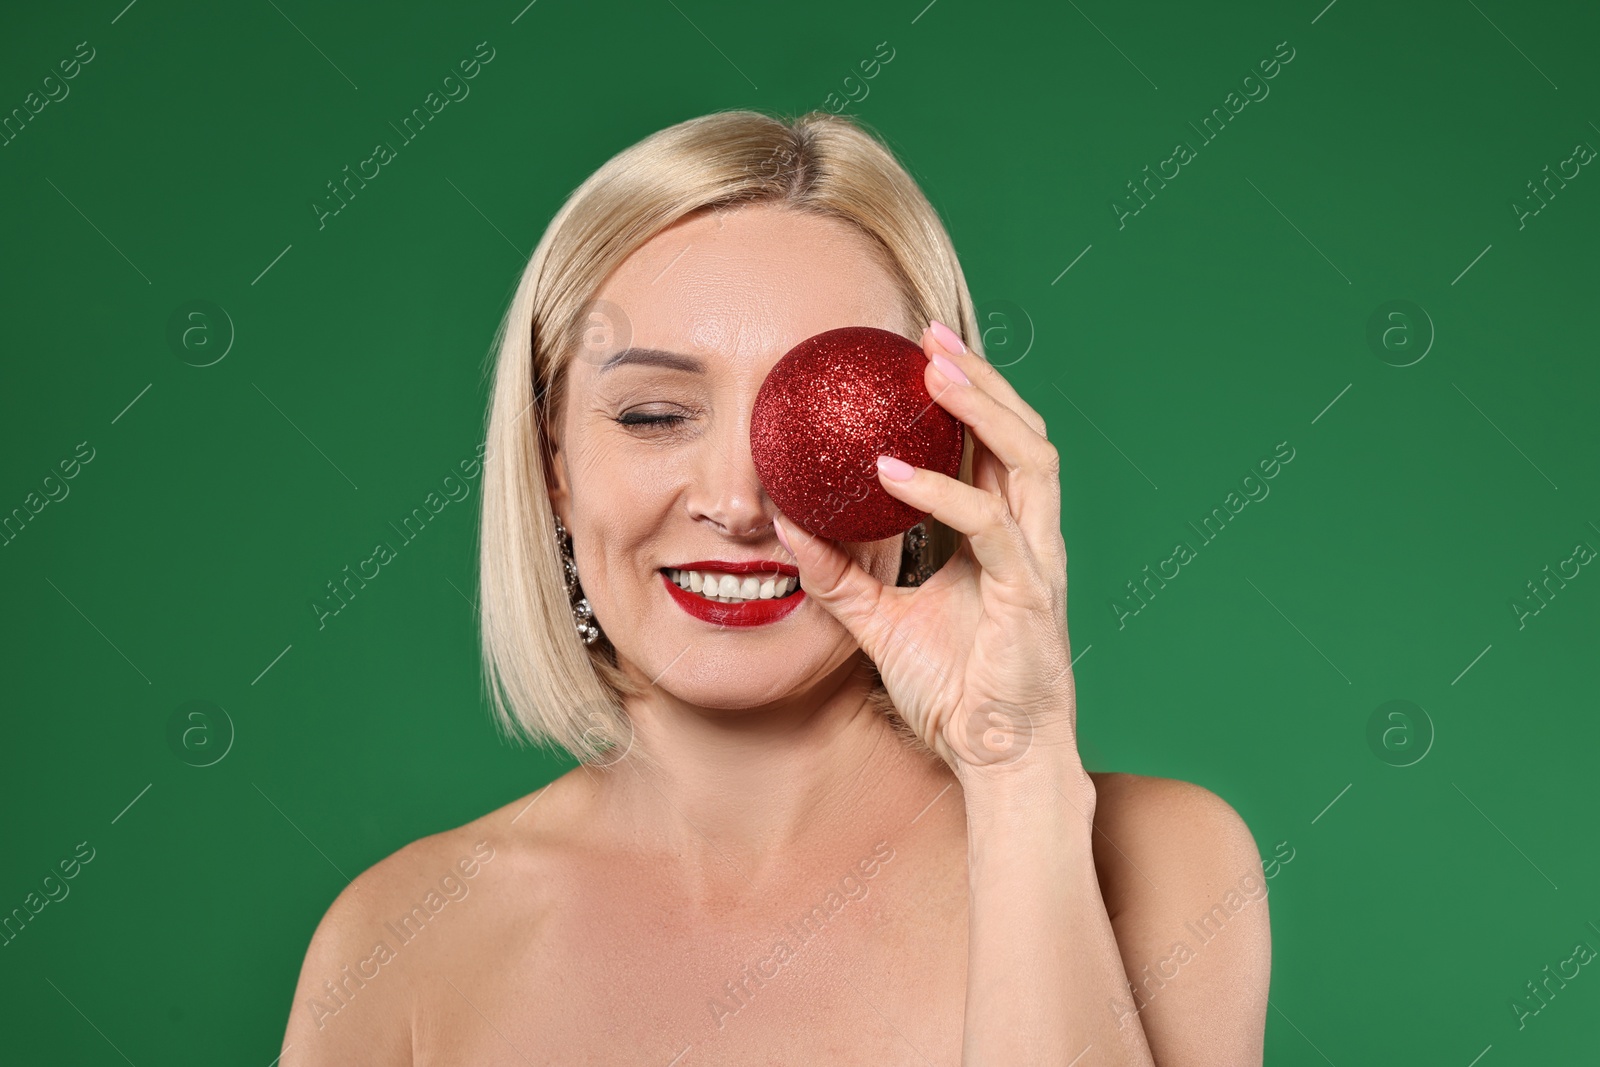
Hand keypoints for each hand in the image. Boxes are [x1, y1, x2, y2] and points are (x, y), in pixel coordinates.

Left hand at [774, 321, 1085, 788]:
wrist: (996, 761)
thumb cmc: (954, 694)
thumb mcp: (880, 622)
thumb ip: (838, 574)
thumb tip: (784, 525)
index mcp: (1003, 540)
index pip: (993, 449)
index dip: (966, 396)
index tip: (918, 352)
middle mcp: (1028, 539)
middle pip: (1021, 432)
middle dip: (981, 377)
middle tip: (928, 334)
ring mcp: (1035, 563)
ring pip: (1028, 458)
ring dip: (982, 406)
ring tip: (934, 367)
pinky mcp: (1027, 595)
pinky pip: (989, 526)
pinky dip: (942, 491)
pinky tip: (893, 469)